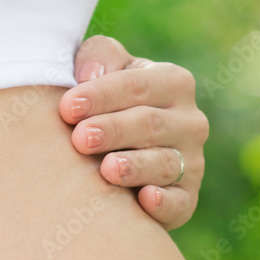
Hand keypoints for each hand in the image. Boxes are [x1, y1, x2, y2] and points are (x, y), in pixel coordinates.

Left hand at [58, 35, 208, 230]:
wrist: (121, 152)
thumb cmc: (107, 102)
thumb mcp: (105, 70)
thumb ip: (100, 56)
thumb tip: (91, 73)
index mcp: (173, 82)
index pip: (137, 85)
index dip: (102, 95)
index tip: (68, 108)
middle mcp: (190, 121)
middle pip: (150, 124)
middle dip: (114, 131)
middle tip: (81, 139)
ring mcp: (192, 162)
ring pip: (164, 163)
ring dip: (135, 166)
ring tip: (106, 169)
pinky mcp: (186, 198)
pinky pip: (179, 201)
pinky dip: (164, 202)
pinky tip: (146, 199)